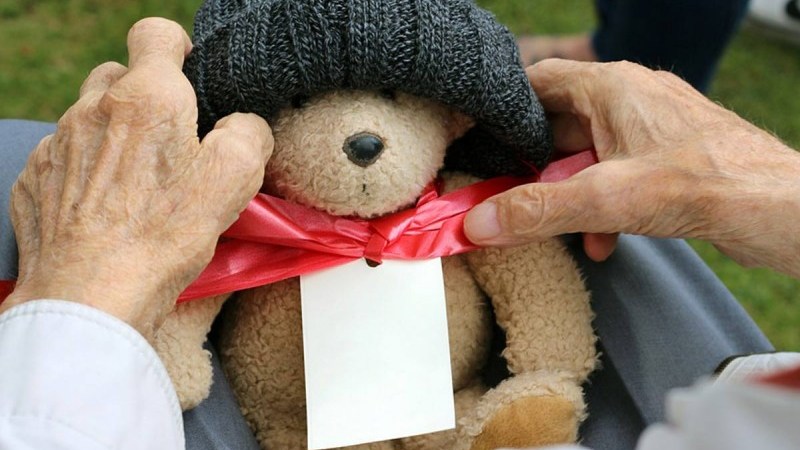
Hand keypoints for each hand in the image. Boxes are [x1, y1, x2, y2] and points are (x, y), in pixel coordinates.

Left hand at [1, 18, 273, 339]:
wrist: (90, 296)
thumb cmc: (161, 236)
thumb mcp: (235, 178)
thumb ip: (248, 133)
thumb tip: (243, 126)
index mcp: (147, 99)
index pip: (155, 33)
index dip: (178, 47)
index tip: (188, 75)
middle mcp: (94, 110)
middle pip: (119, 76)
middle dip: (146, 99)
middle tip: (170, 144)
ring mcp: (58, 144)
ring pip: (90, 118)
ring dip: (115, 136)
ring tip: (138, 184)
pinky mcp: (36, 178)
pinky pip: (65, 157)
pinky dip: (87, 171)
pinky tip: (107, 208)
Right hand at [465, 59, 799, 276]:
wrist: (775, 206)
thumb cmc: (705, 182)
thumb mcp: (604, 198)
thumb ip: (536, 210)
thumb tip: (479, 221)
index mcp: (611, 86)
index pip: (537, 82)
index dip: (504, 110)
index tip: (480, 140)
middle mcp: (630, 98)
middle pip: (559, 126)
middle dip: (536, 169)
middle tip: (514, 198)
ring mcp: (651, 127)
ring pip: (588, 155)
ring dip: (569, 195)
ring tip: (562, 227)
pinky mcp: (668, 156)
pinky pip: (617, 174)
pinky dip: (602, 206)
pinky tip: (602, 240)